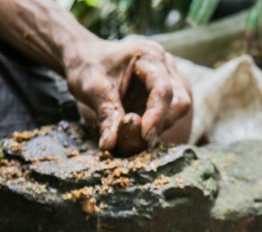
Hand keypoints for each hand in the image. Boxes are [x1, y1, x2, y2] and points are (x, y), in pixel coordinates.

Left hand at [63, 38, 191, 150]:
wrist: (84, 58)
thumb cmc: (87, 66)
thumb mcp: (92, 88)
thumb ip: (105, 115)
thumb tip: (109, 145)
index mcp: (149, 56)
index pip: (163, 89)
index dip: (156, 116)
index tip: (144, 137)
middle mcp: (164, 66)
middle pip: (178, 102)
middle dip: (160, 124)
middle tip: (137, 140)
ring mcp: (167, 79)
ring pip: (176, 111)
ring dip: (157, 128)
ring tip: (131, 135)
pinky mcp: (163, 94)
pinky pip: (167, 115)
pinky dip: (153, 127)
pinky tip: (134, 130)